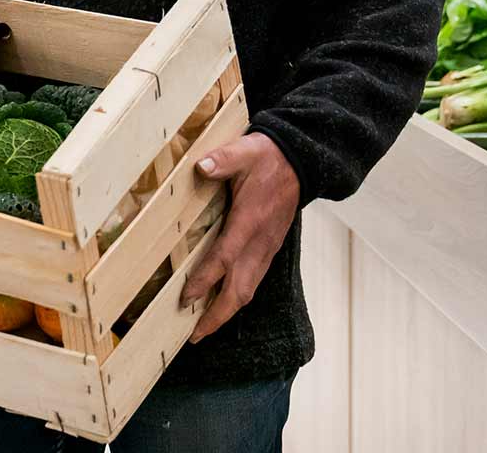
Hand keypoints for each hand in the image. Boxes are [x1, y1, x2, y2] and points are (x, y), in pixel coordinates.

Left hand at [181, 133, 300, 342]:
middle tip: (194, 335)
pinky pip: (254, 281)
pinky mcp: (269, 249)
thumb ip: (223, 160)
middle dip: (217, 315)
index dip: (205, 280)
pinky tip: (223, 303)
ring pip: (248, 290)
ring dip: (227, 312)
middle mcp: (259, 242)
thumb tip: (201, 166)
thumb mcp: (245, 151)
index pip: (224, 257)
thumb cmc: (268, 158)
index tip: (186, 299)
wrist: (300, 163)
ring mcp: (267, 248)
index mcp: (249, 221)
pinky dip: (237, 298)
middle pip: (239, 289)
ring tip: (204, 328)